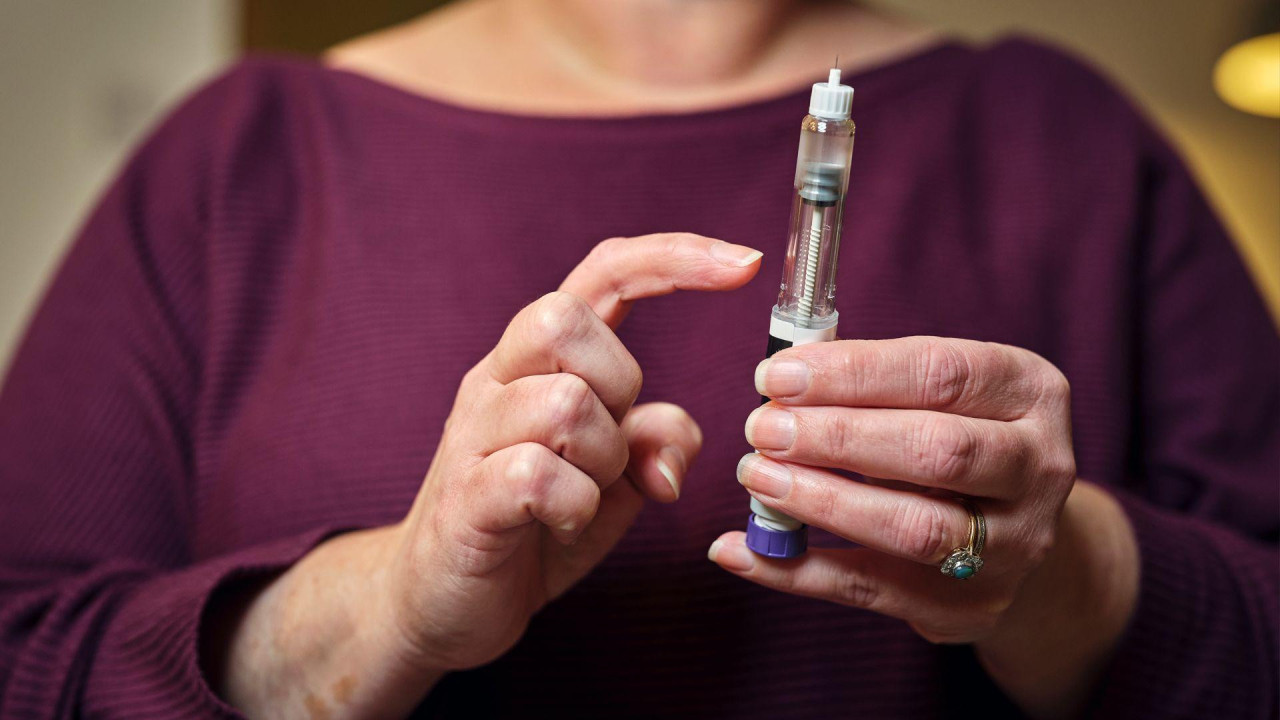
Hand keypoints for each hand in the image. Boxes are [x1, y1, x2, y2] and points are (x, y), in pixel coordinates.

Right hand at [386, 233, 760, 671]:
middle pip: (562, 317)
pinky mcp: (464, 497)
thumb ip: (656, 442)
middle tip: (609, 447)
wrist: (441, 605)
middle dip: (617, 381)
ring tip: (583, 496)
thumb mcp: (616, 480)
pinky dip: (574, 505)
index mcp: (537, 361)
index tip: (744, 264)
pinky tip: (561, 523)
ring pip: (562, 401)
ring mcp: (472, 434)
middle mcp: (496, 380)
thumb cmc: (531, 528)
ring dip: (602, 458)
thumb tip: (674, 448)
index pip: (601, 274)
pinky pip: (537, 475)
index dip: (673, 259)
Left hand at [709, 336, 1138, 717]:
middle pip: (937, 451)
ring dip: (823, 502)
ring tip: (755, 477)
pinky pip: (871, 590)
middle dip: (838, 438)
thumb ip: (873, 380)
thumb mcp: (942, 392)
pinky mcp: (969, 606)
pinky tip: (738, 550)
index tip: (778, 375)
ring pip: (914, 527)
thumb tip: (778, 377)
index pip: (942, 374)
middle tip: (762, 428)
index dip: (854, 373)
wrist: (1016, 533)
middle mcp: (1039, 468)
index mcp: (1030, 392)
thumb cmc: (955, 434)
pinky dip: (796, 571)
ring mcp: (1012, 546)